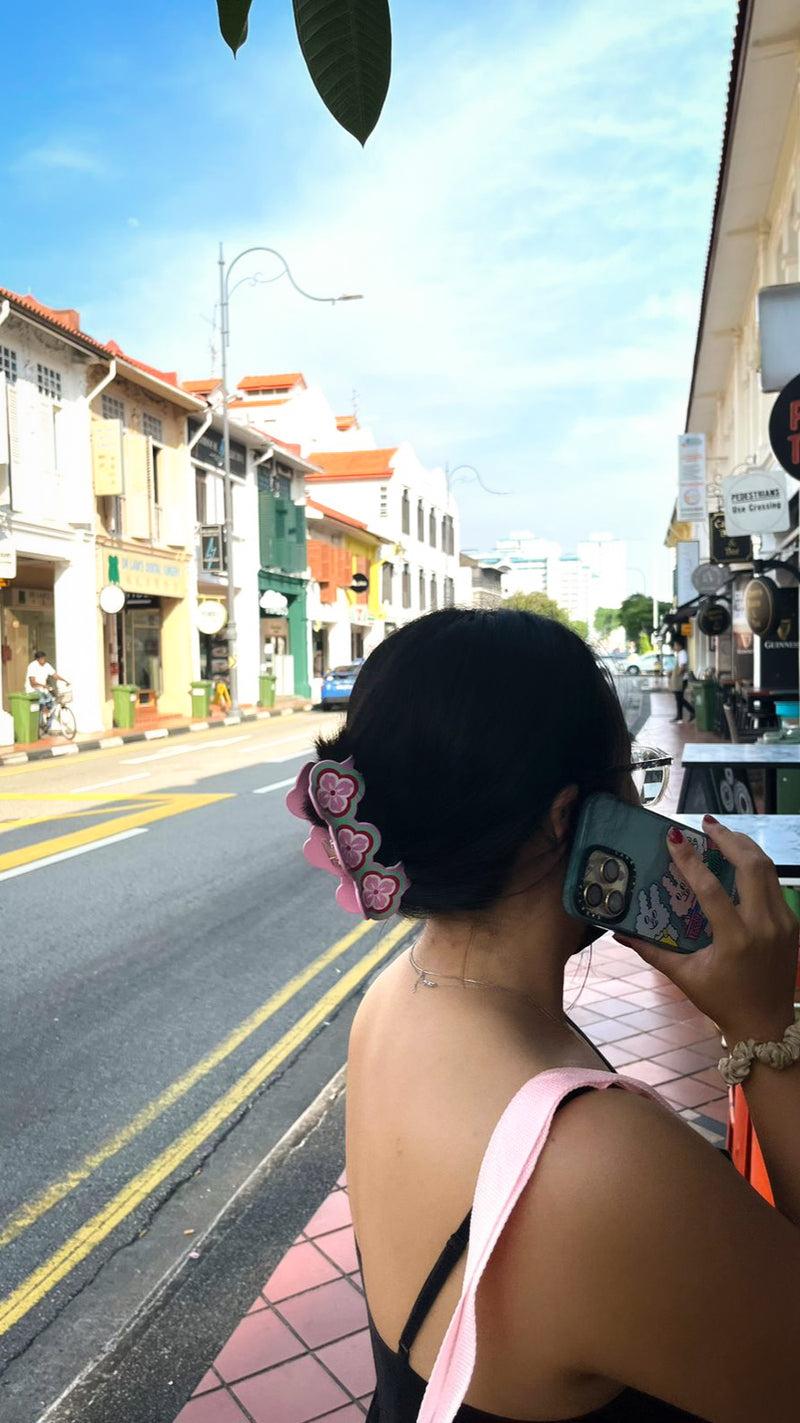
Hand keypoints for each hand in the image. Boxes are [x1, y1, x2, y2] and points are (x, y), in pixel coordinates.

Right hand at [616, 816, 797, 1044]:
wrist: (767, 1025)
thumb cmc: (722, 1001)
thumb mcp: (685, 978)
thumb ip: (653, 952)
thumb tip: (619, 934)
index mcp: (735, 941)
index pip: (711, 889)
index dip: (691, 860)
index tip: (676, 837)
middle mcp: (763, 927)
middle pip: (751, 866)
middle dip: (728, 839)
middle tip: (706, 824)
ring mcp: (783, 924)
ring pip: (768, 869)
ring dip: (745, 847)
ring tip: (724, 833)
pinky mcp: (792, 924)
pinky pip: (775, 885)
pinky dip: (758, 867)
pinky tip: (742, 859)